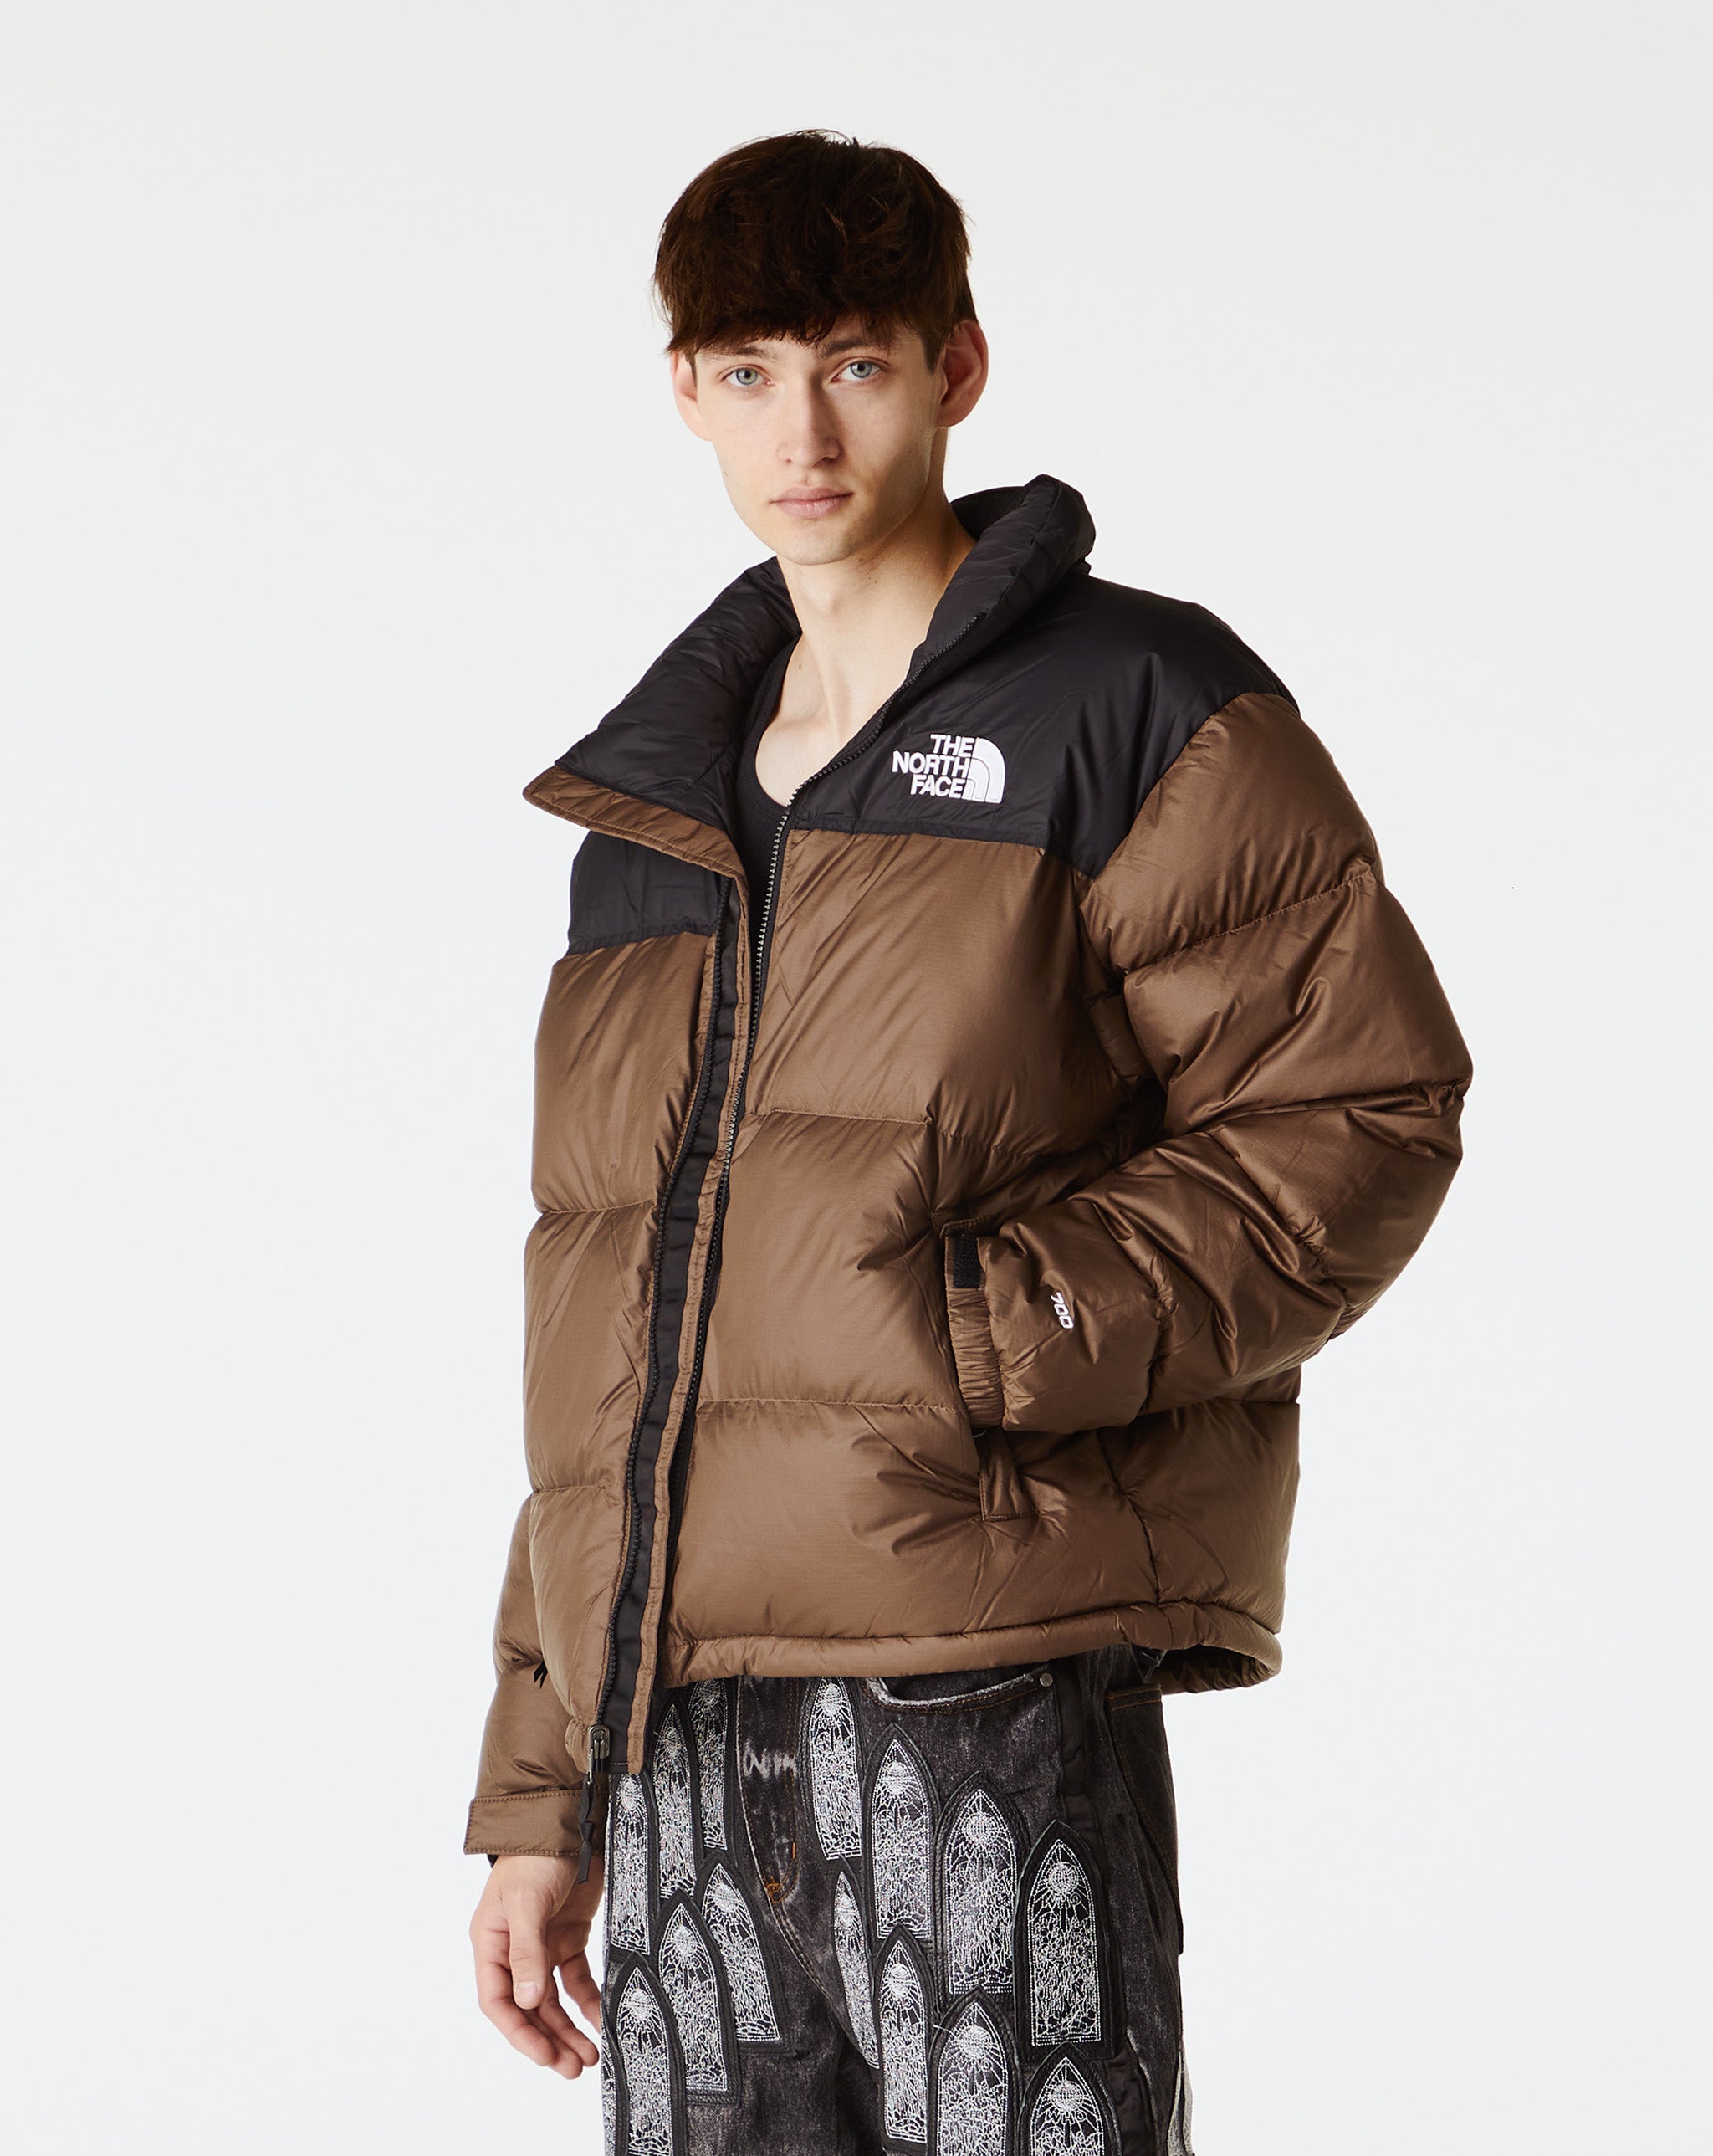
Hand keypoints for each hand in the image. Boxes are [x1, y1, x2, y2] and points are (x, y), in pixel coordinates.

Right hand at [471, 1851, 604, 2076]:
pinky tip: (601, 2018)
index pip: (498, 2002)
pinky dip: (588, 2000)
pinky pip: (576, 1979)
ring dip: (568, 2029)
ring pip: (553, 2001)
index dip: (519, 2033)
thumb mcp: (526, 1902)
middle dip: (548, 2040)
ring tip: (589, 2057)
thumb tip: (529, 2002)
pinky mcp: (569, 1937)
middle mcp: (514, 1951)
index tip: (544, 2057)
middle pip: (528, 2009)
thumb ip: (527, 1952)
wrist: (569, 1820)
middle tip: (574, 2066)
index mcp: (491, 1944)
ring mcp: (543, 1945)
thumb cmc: (534, 1855)